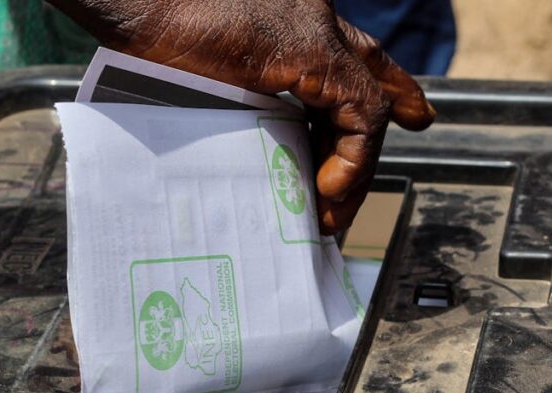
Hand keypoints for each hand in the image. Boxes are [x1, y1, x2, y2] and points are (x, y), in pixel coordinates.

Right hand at [48, 0, 435, 232]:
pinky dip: (350, 160)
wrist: (136, 0)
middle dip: (371, 147)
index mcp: (294, 23)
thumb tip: (251, 157)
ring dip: (353, 169)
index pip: (358, 54)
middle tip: (346, 199)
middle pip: (369, 84)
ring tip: (328, 213)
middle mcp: (316, 20)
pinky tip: (327, 190)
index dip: (392, 84)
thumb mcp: (212, 78)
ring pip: (367, 106)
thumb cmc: (152, 38)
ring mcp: (319, 32)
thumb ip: (247, 102)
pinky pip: (359, 115)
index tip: (415, 114)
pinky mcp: (316, 50)